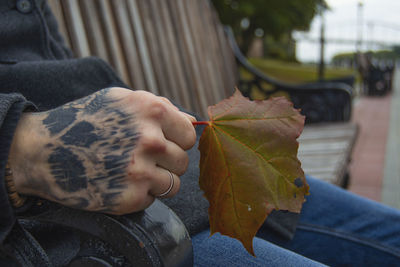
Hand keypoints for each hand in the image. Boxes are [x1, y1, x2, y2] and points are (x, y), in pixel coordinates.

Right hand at [8, 87, 196, 213]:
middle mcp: (149, 139)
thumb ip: (160, 107)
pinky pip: (153, 200)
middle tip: (142, 159)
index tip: (163, 144)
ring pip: (173, 184)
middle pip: (183, 162)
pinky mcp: (129, 198)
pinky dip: (140, 195)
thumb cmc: (84, 122)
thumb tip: (192, 122)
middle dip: (167, 162)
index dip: (177, 141)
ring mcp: (140, 171)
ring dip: (157, 182)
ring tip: (132, 173)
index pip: (190, 135)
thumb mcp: (121, 100)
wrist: (43, 151)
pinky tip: (119, 183)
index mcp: (151, 110)